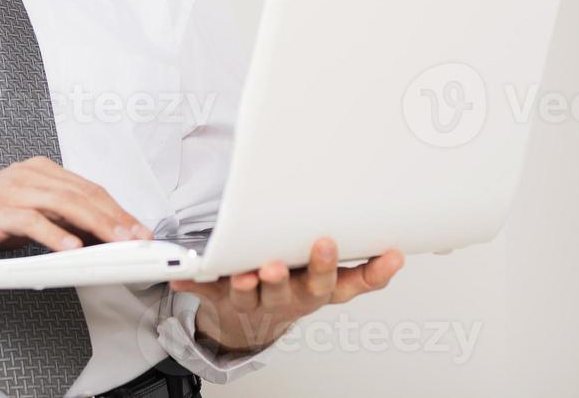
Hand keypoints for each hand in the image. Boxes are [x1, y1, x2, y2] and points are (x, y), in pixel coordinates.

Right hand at [0, 156, 153, 262]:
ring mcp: (14, 190)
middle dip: (116, 217)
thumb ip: (57, 218)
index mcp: (39, 171)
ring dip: (97, 224)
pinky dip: (56, 235)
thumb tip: (95, 236)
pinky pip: (34, 221)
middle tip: (138, 237)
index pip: (89, 189)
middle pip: (84, 194)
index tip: (137, 228)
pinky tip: (72, 247)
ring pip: (66, 204)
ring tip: (117, 241)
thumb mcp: (26, 214)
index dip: (117, 209)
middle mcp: (30, 175)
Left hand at [170, 238, 404, 354]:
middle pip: (299, 290)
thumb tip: (397, 253)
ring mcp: (253, 300)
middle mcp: (287, 299)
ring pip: (252, 295)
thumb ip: (361, 271)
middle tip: (310, 252)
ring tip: (251, 273)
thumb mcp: (328, 284)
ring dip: (251, 284)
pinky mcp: (220, 297)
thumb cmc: (289, 291)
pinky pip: (205, 289)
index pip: (345, 285)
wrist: (246, 325)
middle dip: (306, 272)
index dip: (369, 273)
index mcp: (314, 292)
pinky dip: (192, 283)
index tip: (388, 254)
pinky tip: (181, 277)